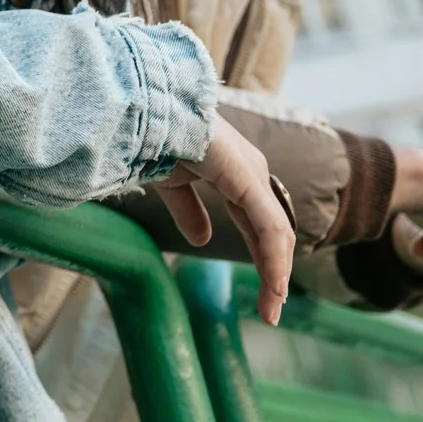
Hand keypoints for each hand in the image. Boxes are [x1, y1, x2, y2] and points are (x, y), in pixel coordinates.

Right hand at [156, 115, 293, 323]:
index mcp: (236, 172)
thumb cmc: (153, 137)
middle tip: (272, 310)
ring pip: (276, 234)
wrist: (145, 110)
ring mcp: (253, 175)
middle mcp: (252, 173)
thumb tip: (202, 241)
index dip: (262, 257)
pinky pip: (269, 228)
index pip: (257, 223)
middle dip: (273, 273)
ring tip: (273, 308)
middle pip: (272, 232)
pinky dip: (274, 260)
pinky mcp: (248, 180)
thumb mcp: (172, 183)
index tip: (265, 292)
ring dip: (277, 274)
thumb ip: (189, 211)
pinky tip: (275, 286)